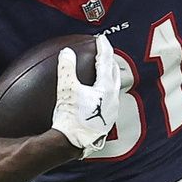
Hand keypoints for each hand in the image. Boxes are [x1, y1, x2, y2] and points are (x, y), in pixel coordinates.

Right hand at [50, 35, 120, 155]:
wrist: (73, 143)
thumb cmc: (70, 117)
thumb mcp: (66, 89)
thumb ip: (66, 68)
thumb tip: (66, 52)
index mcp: (106, 88)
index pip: (106, 61)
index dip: (103, 47)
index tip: (101, 39)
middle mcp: (113, 98)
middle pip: (115, 73)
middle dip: (110, 60)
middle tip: (104, 52)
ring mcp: (112, 110)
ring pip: (115, 86)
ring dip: (110, 75)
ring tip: (104, 71)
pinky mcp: (108, 120)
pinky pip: (111, 98)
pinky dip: (106, 89)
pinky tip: (98, 94)